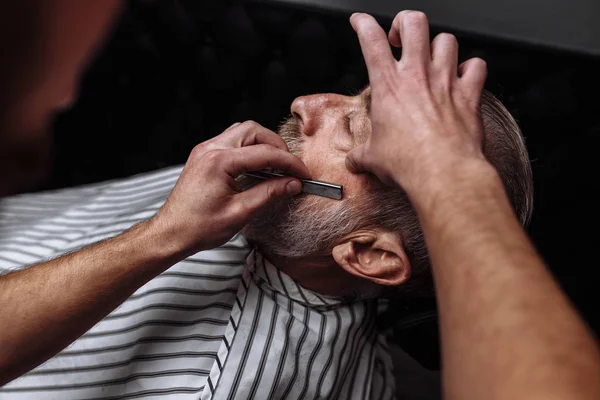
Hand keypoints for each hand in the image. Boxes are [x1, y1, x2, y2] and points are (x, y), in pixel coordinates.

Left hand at [152, 121, 309, 254]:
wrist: (171, 233)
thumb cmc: (198, 227)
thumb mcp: (240, 213)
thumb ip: (269, 194)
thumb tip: (293, 184)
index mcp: (219, 161)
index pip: (265, 153)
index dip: (289, 163)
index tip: (303, 174)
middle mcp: (210, 149)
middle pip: (254, 131)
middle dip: (276, 146)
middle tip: (290, 167)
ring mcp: (205, 150)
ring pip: (243, 132)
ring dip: (263, 144)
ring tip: (277, 166)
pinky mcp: (204, 156)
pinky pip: (232, 142)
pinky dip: (249, 149)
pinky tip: (258, 167)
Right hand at [346, 11, 490, 197]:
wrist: (443, 172)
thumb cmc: (408, 163)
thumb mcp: (373, 158)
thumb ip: (362, 155)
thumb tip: (355, 161)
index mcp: (388, 85)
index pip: (371, 38)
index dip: (363, 23)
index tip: (360, 22)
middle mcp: (418, 75)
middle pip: (414, 23)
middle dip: (404, 22)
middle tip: (400, 37)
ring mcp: (446, 81)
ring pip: (447, 39)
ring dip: (438, 45)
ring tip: (432, 59)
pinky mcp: (469, 94)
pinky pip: (477, 65)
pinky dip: (471, 68)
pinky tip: (463, 77)